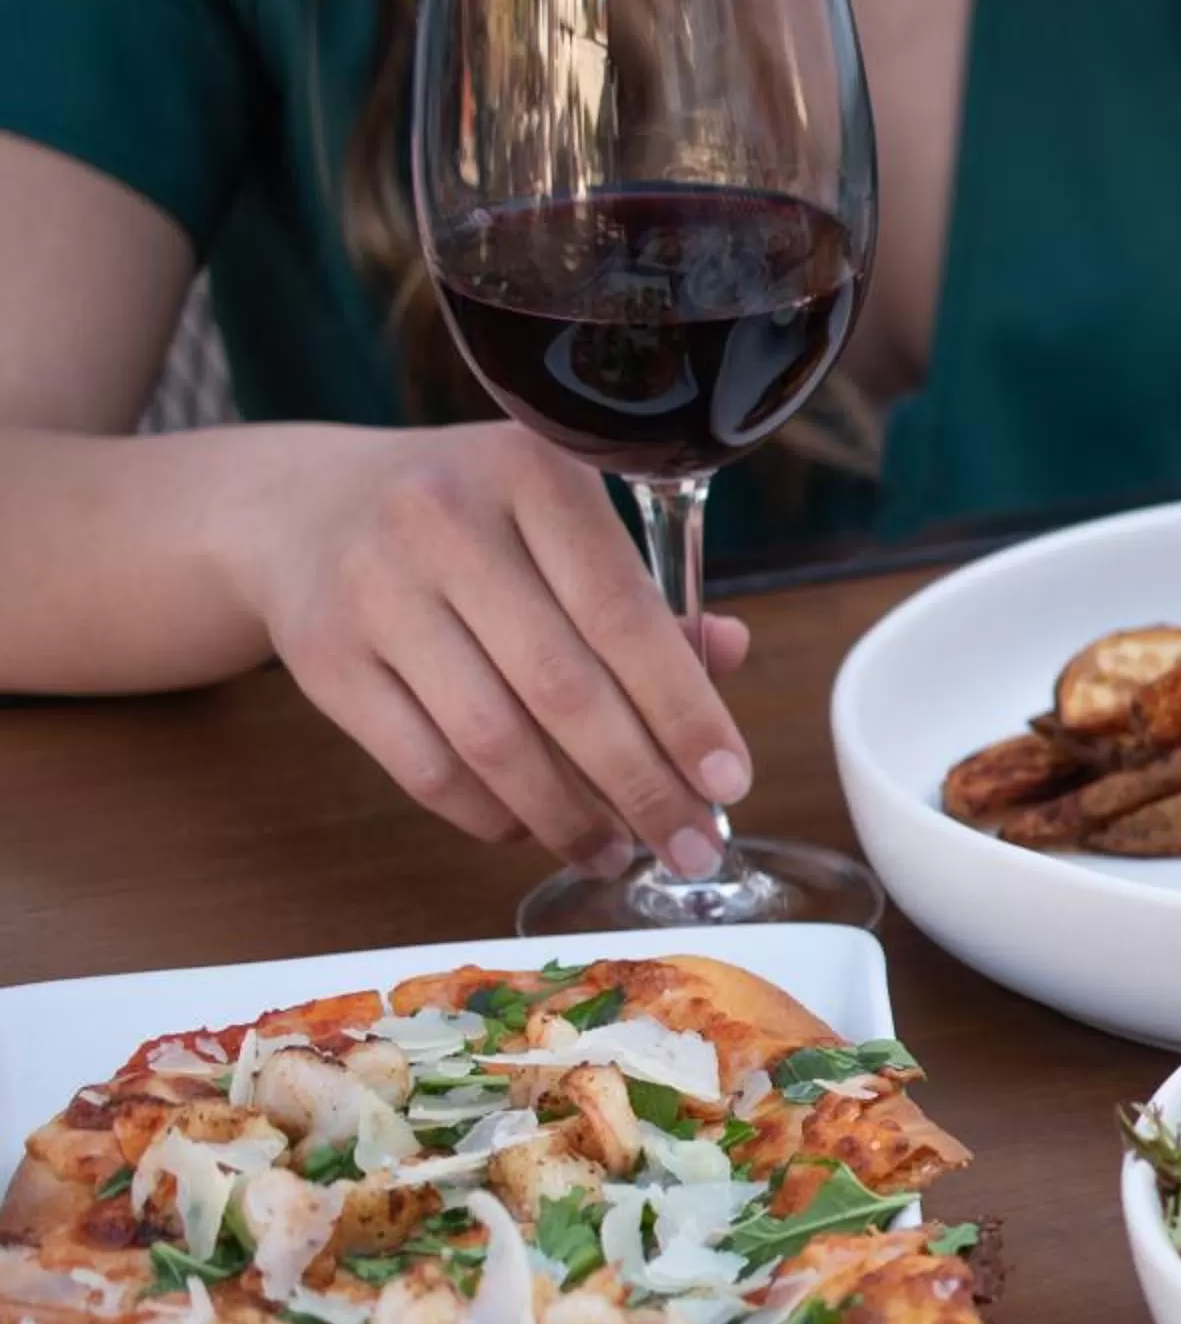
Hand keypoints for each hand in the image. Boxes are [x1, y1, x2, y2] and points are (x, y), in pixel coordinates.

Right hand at [230, 424, 754, 868]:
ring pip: (491, 739)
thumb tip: (730, 653)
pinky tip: (534, 829)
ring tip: (617, 851)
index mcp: (530, 472)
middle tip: (690, 846)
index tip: (729, 780)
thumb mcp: (559, 522)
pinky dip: (490, 814)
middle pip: (561, 686)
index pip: (622, 612)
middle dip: (640, 783)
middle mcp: (443, 520)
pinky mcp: (323, 657)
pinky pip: (424, 766)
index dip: (683, 709)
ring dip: (567, 816)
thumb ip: (642, 595)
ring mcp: (372, 588)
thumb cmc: (474, 524)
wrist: (307, 507)